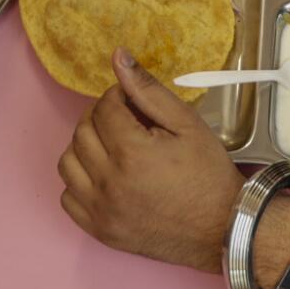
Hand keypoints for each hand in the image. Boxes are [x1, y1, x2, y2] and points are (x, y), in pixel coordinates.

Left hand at [57, 49, 245, 273]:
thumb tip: (118, 57)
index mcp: (131, 153)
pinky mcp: (100, 231)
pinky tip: (103, 176)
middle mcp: (109, 183)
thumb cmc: (208, 174)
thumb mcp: (186, 124)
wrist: (222, 226)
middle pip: (82, 132)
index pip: (104, 108)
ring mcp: (101, 211)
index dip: (117, 97)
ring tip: (111, 147)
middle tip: (123, 121)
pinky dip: (79, 182)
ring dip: (84, 147)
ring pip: (67, 163)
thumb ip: (148, 90)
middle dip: (100, 118)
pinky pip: (67, 198)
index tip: (131, 102)